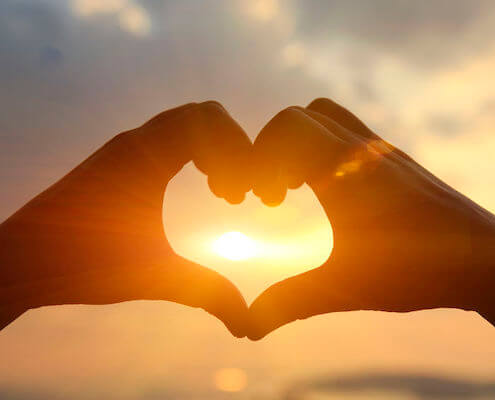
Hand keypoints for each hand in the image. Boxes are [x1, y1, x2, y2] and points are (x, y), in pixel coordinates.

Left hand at [0, 102, 250, 335]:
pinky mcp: (121, 159)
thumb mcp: (152, 276)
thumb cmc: (80, 264)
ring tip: (222, 194)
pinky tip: (202, 189)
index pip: (210, 121)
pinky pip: (172, 137)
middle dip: (235, 149)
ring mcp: (127, 147)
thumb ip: (206, 291)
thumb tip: (247, 322)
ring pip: (189, 123)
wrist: (19, 260)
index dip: (239, 152)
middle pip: (206, 115)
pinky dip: (198, 153)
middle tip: (236, 195)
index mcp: (145, 155)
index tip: (241, 199)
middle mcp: (136, 140)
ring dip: (217, 151)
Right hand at [248, 98, 494, 338]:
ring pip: (327, 116)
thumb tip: (246, 329)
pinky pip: (348, 132)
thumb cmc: (417, 271)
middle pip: (300, 116)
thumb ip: (291, 302)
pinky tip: (330, 192)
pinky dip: (324, 148)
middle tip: (275, 199)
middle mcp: (362, 148)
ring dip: (299, 143)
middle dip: (272, 150)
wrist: (486, 260)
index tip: (263, 204)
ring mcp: (382, 150)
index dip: (258, 157)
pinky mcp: (396, 160)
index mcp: (344, 168)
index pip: (286, 125)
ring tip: (297, 188)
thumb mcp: (345, 288)